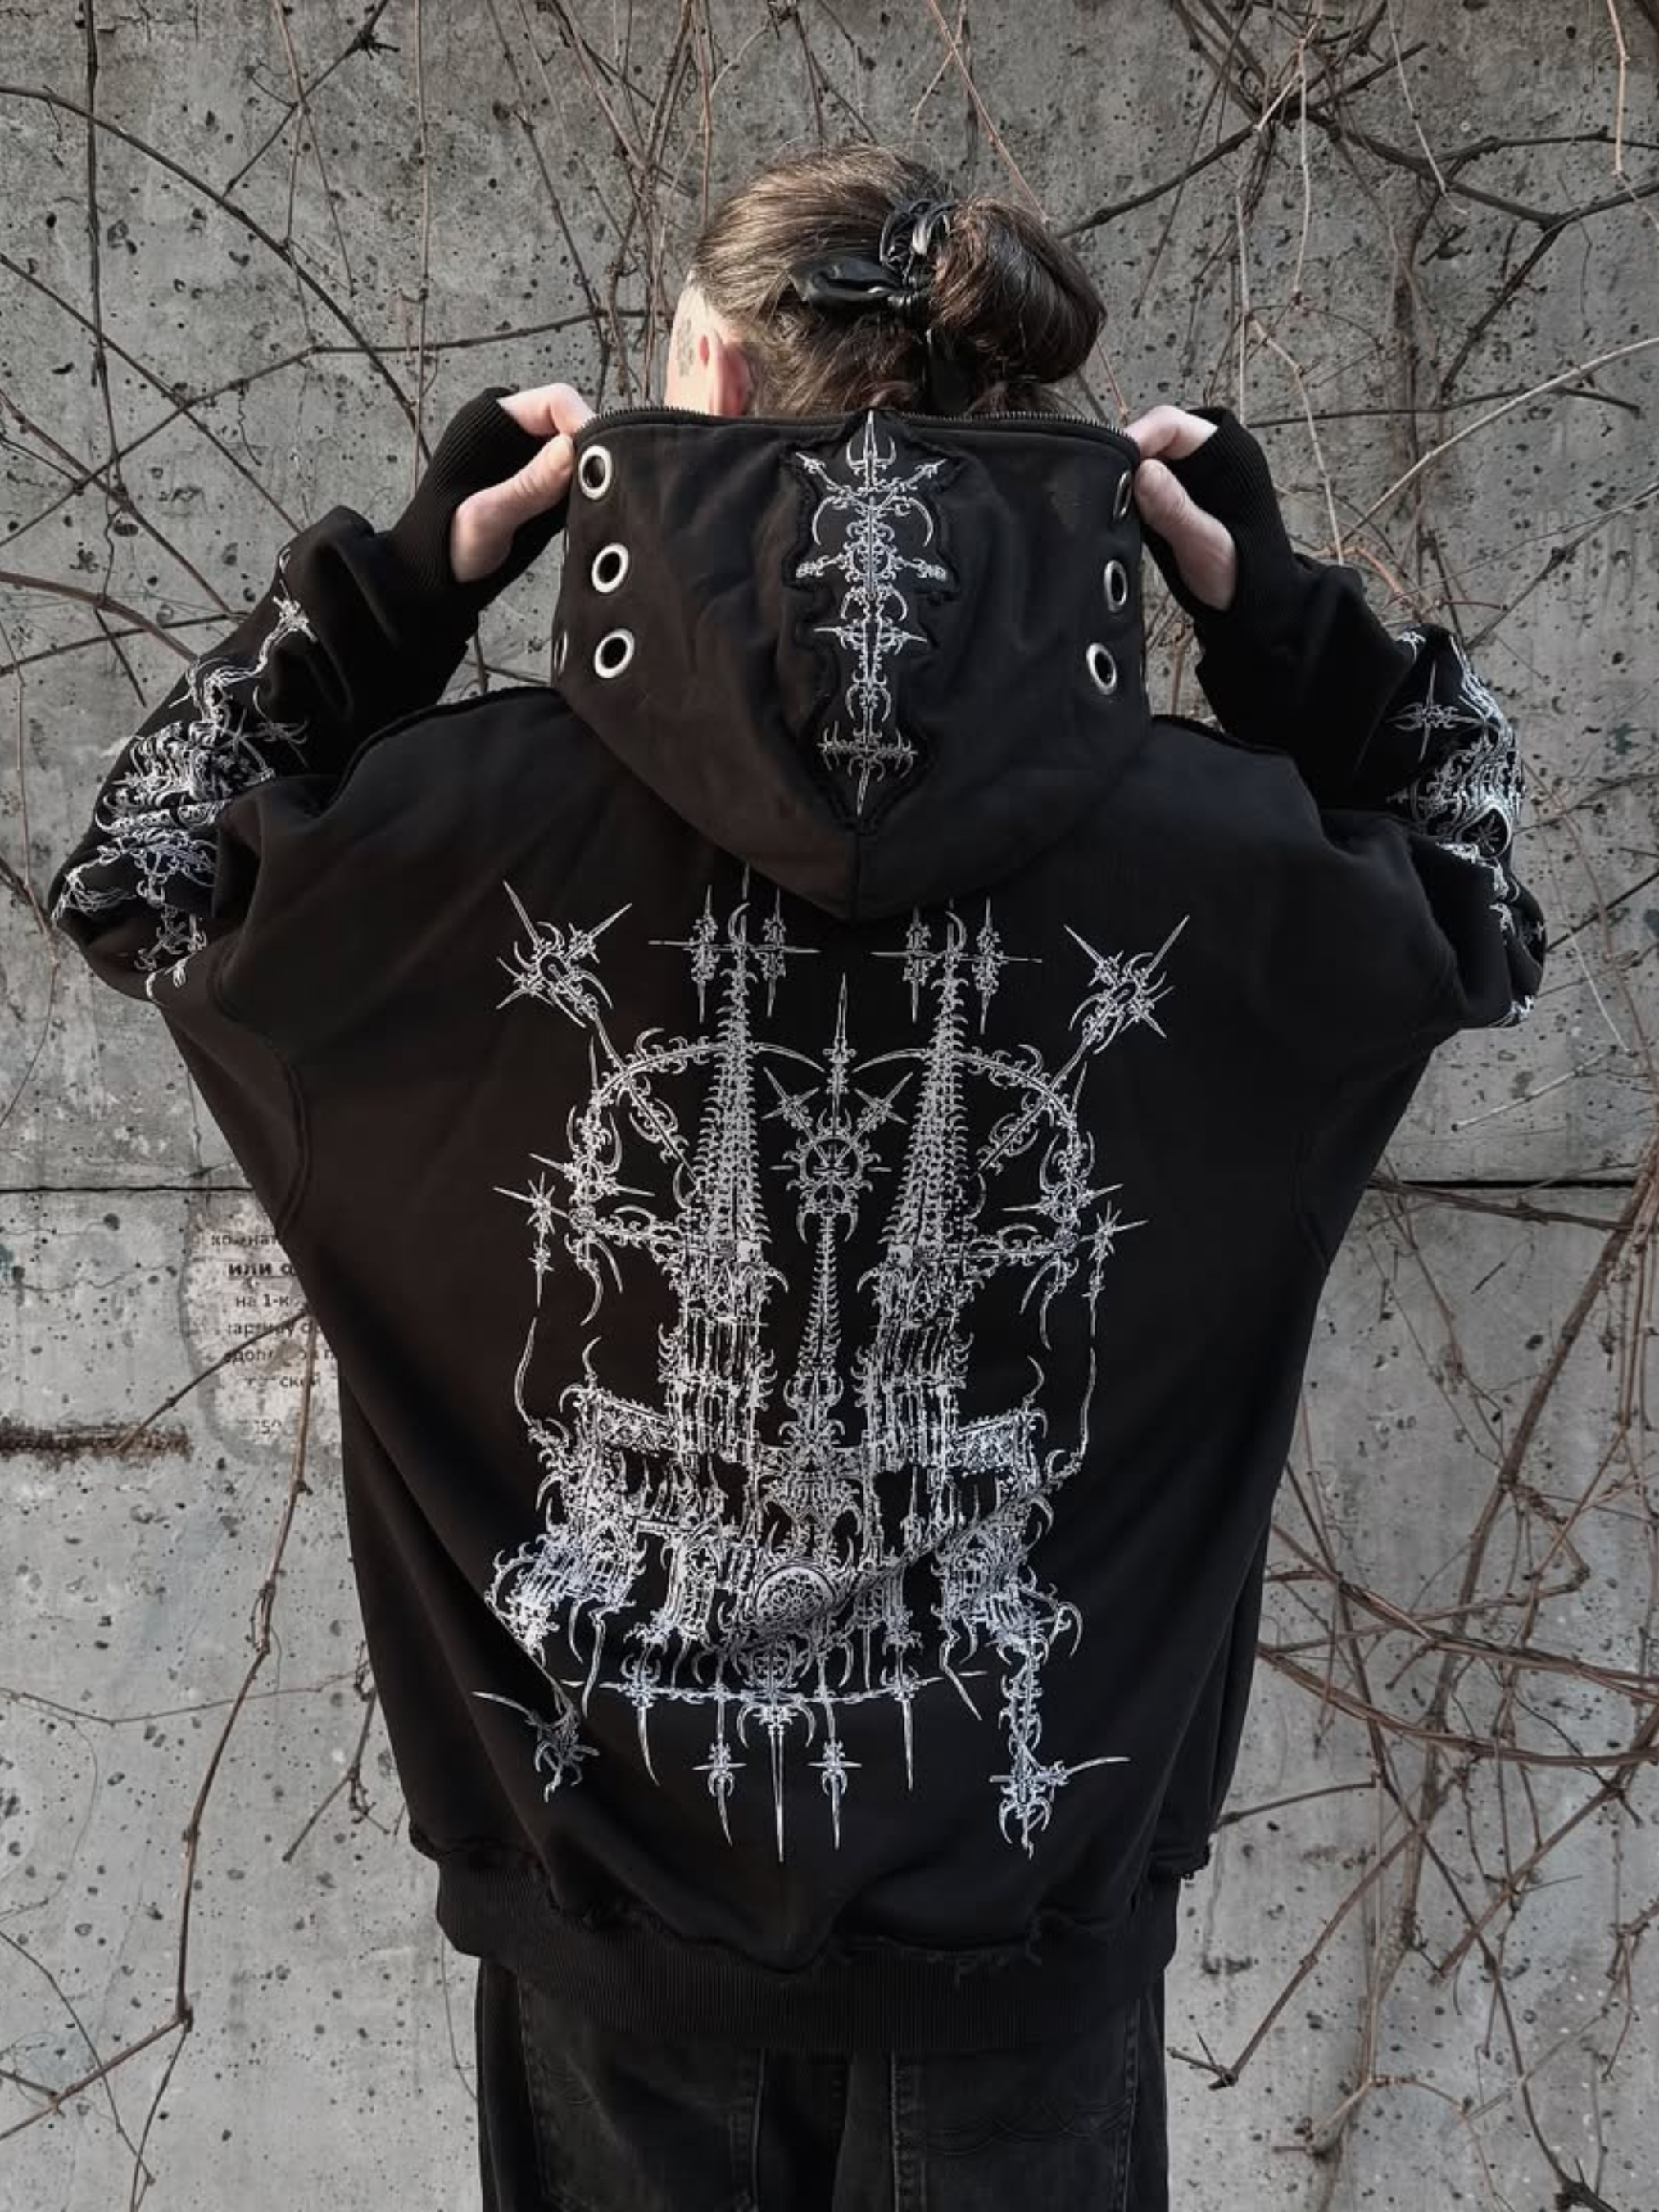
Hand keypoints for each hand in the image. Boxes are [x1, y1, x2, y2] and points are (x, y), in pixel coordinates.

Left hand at [449, 382, 594, 584]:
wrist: (438, 577)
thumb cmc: (445, 541)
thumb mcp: (486, 515)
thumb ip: (528, 484)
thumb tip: (569, 449)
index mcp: (493, 421)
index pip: (556, 402)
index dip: (583, 423)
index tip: (602, 457)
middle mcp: (516, 436)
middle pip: (572, 425)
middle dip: (592, 451)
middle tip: (605, 485)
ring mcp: (531, 464)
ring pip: (579, 455)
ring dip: (592, 476)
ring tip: (598, 503)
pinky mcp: (543, 492)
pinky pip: (576, 482)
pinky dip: (588, 496)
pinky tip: (589, 514)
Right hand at [1123, 404, 1237, 614]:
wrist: (1251, 606)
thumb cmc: (1244, 574)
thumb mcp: (1208, 544)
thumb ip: (1176, 509)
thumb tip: (1143, 472)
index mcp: (1228, 454)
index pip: (1172, 424)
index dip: (1138, 436)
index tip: (1112, 459)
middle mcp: (1206, 460)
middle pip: (1154, 439)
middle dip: (1127, 458)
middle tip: (1104, 486)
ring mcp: (1188, 481)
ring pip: (1145, 463)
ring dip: (1125, 479)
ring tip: (1108, 502)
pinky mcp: (1173, 502)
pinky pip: (1143, 488)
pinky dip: (1128, 498)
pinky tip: (1119, 515)